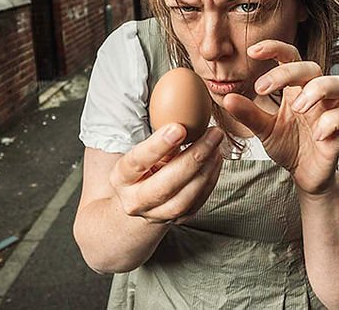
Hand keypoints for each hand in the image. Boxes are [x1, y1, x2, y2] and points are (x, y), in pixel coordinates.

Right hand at [108, 124, 223, 223]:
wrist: (139, 201)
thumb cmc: (143, 168)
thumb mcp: (142, 152)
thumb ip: (161, 140)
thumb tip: (187, 118)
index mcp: (121, 178)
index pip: (137, 162)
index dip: (158, 146)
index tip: (179, 128)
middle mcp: (135, 201)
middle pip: (165, 186)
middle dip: (193, 158)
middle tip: (214, 134)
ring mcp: (156, 215)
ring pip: (183, 199)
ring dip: (206, 170)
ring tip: (217, 146)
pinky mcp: (177, 220)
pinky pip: (197, 203)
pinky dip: (210, 180)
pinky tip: (216, 160)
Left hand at [223, 40, 338, 194]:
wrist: (305, 174)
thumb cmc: (288, 145)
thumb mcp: (264, 130)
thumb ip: (249, 114)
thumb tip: (227, 98)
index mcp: (296, 88)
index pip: (290, 57)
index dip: (274, 48)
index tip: (252, 51)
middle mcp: (316, 93)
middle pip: (312, 66)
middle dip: (288, 72)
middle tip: (261, 89)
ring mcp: (331, 109)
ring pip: (338, 83)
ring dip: (317, 89)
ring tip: (298, 107)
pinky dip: (331, 121)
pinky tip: (316, 135)